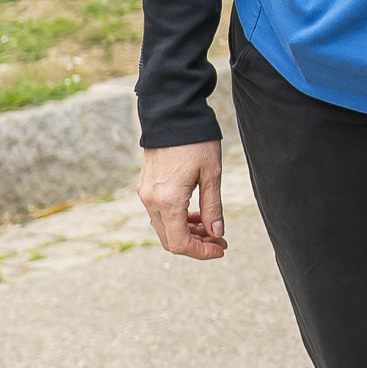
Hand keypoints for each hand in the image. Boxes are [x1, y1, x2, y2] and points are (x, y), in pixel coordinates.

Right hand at [137, 142, 227, 260]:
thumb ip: (213, 207)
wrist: (173, 116)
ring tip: (210, 227)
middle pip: (169, 240)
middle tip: (219, 240)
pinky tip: (195, 214)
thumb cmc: (197, 142)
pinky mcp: (145, 187)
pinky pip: (158, 213)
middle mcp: (151, 201)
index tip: (221, 248)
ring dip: (186, 232)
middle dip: (195, 244)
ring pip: (164, 227)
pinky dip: (177, 219)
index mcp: (168, 200)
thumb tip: (216, 233)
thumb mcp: (212, 174)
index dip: (201, 251)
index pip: (180, 243)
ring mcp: (145, 194)